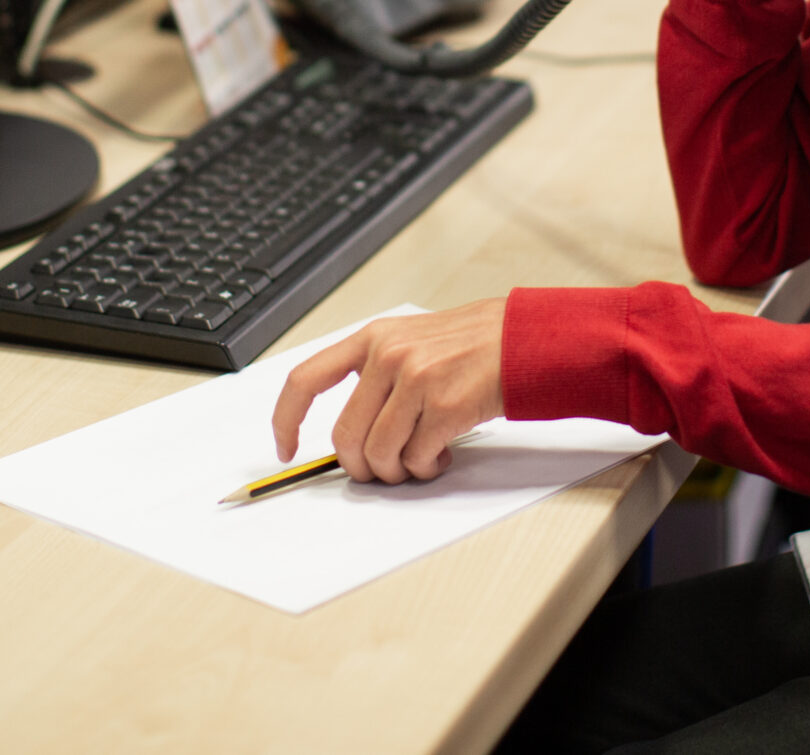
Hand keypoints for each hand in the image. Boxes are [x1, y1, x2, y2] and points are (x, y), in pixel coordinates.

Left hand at [270, 299, 507, 483]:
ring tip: (416, 460)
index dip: (287, 420)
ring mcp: (417, 379)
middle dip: (359, 467)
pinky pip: (416, 459)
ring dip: (396, 471)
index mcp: (372, 338)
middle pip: (345, 435)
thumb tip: (347, 431)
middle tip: (380, 470)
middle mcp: (388, 356)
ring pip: (378, 454)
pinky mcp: (445, 405)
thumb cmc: (472, 344)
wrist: (523, 339)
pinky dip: (425, 468)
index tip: (286, 447)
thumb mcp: (411, 340)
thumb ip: (375, 374)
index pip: (305, 379)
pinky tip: (440, 454)